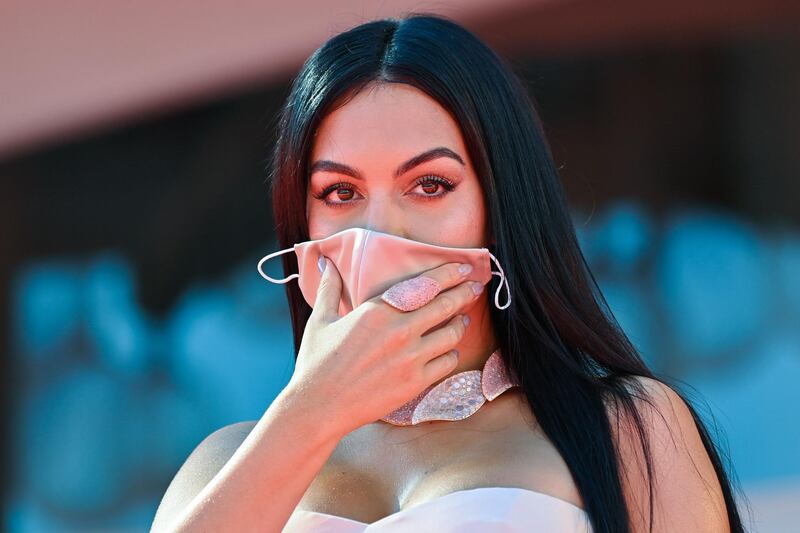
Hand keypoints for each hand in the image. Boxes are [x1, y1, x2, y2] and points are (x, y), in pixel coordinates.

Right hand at [286, 258, 483, 434]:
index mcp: (378, 310)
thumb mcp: (321, 320)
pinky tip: (450, 351)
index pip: (424, 284)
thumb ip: (330, 289)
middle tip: (476, 287)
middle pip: (445, 305)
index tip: (463, 268)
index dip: (448, 273)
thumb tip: (326, 263)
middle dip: (465, 293)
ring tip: (463, 319)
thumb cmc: (316, 363)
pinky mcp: (416, 382)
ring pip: (451, 334)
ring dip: (460, 324)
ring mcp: (410, 358)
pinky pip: (447, 363)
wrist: (319, 407)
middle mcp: (399, 331)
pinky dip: (452, 354)